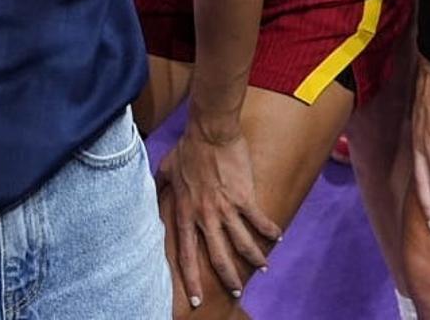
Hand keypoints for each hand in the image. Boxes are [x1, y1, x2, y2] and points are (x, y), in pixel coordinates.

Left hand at [158, 118, 280, 306]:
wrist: (209, 131)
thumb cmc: (187, 147)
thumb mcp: (166, 168)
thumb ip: (161, 185)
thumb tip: (152, 193)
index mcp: (186, 210)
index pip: (186, 252)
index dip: (191, 278)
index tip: (196, 299)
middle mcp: (205, 215)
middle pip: (218, 256)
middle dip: (228, 278)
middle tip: (236, 291)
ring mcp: (226, 207)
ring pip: (243, 244)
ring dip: (254, 259)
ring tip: (263, 268)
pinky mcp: (244, 197)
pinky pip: (259, 221)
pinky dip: (270, 231)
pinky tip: (277, 238)